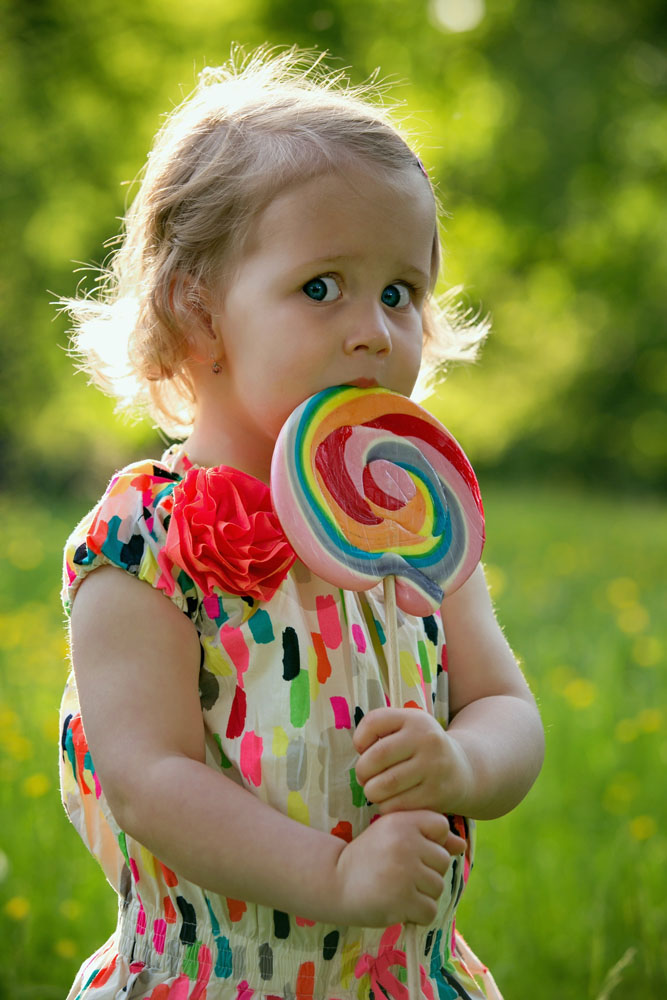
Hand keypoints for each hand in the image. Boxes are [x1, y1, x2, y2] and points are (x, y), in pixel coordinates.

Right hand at [333, 810, 465, 926]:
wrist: (333, 880)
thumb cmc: (367, 856)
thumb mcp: (393, 835)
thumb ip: (428, 836)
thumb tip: (462, 845)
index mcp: (402, 821)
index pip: (441, 827)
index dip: (431, 841)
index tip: (409, 849)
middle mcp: (405, 843)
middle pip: (443, 860)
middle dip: (426, 871)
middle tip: (399, 873)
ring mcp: (405, 872)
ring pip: (438, 887)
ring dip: (421, 894)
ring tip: (396, 888)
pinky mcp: (402, 899)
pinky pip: (429, 911)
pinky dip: (416, 914)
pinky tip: (397, 905)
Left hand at [353, 708, 473, 814]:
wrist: (464, 771)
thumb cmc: (423, 750)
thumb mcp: (409, 729)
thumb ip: (382, 731)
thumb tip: (360, 751)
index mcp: (416, 719)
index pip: (375, 721)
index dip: (360, 738)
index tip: (363, 749)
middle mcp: (426, 739)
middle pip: (376, 757)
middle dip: (362, 771)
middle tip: (364, 777)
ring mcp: (433, 767)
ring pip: (384, 785)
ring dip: (371, 791)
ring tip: (375, 790)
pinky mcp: (436, 795)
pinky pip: (396, 805)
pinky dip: (385, 805)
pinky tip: (391, 800)